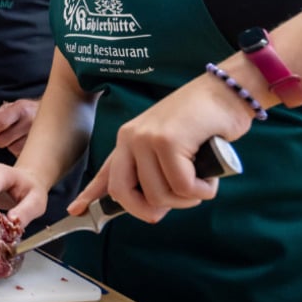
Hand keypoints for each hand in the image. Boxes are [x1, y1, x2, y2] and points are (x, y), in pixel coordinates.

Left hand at [0, 99, 38, 155]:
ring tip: (18, 138)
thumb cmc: (27, 112)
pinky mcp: (41, 148)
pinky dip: (20, 151)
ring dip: (11, 145)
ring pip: (11, 149)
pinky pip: (21, 154)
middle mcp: (30, 121)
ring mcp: (37, 136)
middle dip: (0, 139)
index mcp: (21, 108)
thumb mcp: (14, 106)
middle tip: (6, 134)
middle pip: (1, 140)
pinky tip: (25, 143)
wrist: (54, 115)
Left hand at [69, 75, 251, 222]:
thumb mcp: (171, 147)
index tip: (76, 210)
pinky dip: (203, 189)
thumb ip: (155, 172)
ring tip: (201, 176)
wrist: (225, 91)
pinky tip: (210, 173)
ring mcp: (146, 139)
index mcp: (128, 140)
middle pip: (125, 195)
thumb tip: (150, 208)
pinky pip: (183, 187)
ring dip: (188, 198)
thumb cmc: (203, 124)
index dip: (90, 195)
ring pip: (159, 196)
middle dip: (153, 210)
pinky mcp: (167, 141)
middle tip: (181, 199)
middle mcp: (130, 138)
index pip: (106, 173)